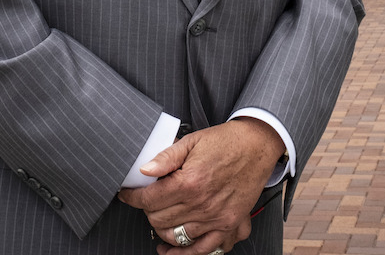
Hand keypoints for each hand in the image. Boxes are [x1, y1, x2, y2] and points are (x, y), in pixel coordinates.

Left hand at [117, 117, 283, 254]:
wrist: (257, 146)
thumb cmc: (225, 141)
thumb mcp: (192, 141)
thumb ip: (166, 158)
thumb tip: (143, 171)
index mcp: (189, 182)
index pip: (149, 199)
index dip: (132, 198)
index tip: (126, 194)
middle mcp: (202, 205)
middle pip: (159, 220)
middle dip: (148, 211)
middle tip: (148, 201)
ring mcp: (216, 218)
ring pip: (176, 237)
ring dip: (163, 230)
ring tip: (158, 220)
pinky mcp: (230, 225)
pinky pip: (203, 249)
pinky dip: (186, 253)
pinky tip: (173, 250)